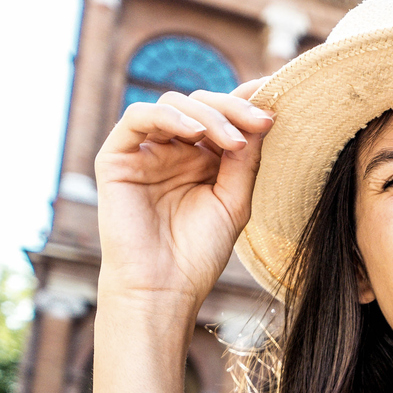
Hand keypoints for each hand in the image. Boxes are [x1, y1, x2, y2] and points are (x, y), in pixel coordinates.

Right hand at [93, 79, 271, 319]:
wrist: (162, 290)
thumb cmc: (198, 254)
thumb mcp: (234, 202)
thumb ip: (245, 160)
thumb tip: (263, 117)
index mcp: (202, 159)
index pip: (223, 116)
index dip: (246, 103)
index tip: (276, 101)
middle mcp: (173, 150)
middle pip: (201, 104)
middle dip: (233, 109)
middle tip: (261, 122)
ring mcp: (145, 152)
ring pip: (173, 104)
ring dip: (208, 115)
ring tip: (233, 141)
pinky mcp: (116, 157)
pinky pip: (137, 117)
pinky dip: (168, 116)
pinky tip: (194, 132)